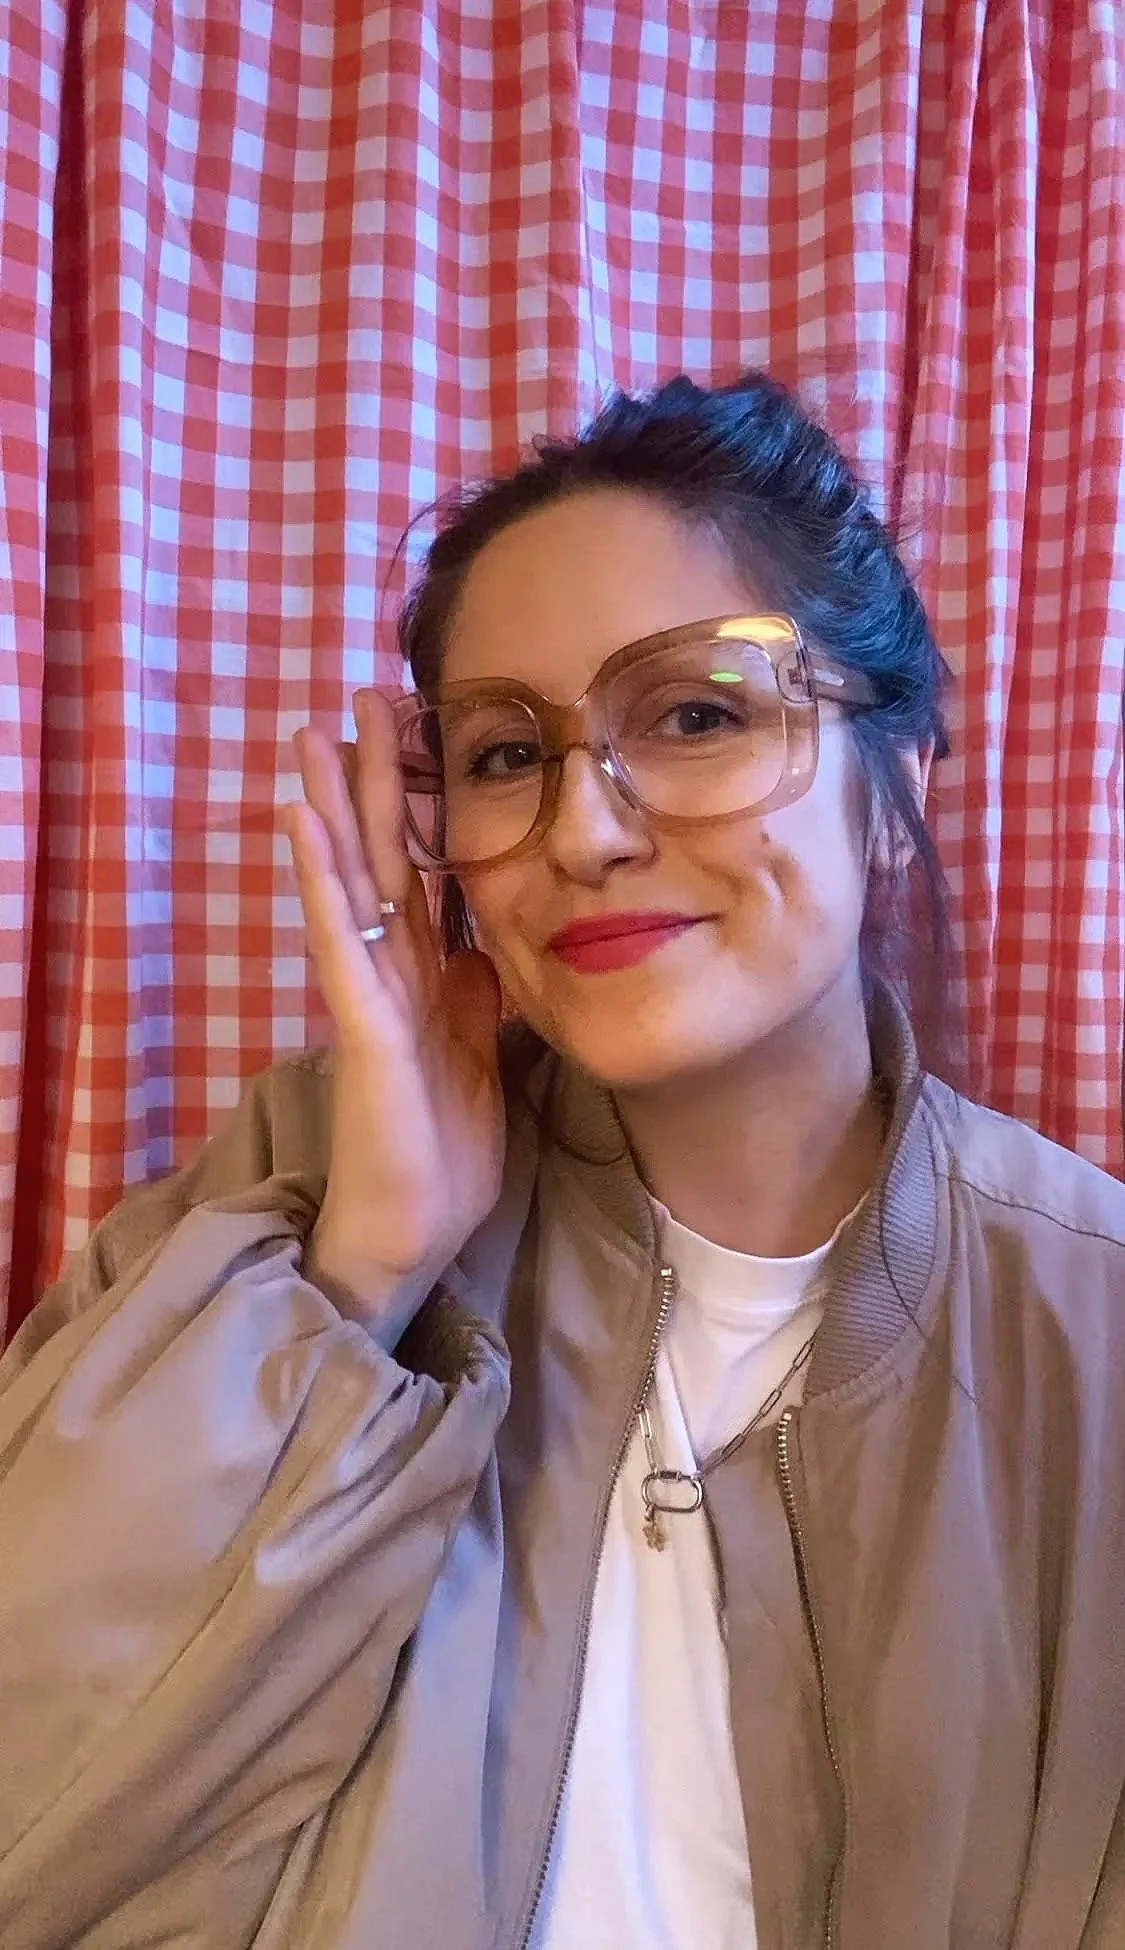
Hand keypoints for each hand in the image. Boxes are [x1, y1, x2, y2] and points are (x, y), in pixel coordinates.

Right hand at [282, 687, 503, 1340]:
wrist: (414, 1231)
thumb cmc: (447, 1155)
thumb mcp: (484, 1057)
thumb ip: (482, 999)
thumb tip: (488, 947)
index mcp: (426, 980)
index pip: (422, 875)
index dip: (423, 808)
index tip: (425, 737)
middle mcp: (391, 972)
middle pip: (382, 857)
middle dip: (374, 779)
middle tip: (365, 697)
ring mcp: (369, 992)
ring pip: (347, 880)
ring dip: (330, 805)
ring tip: (314, 732)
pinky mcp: (360, 1022)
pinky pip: (336, 934)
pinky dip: (320, 873)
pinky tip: (302, 817)